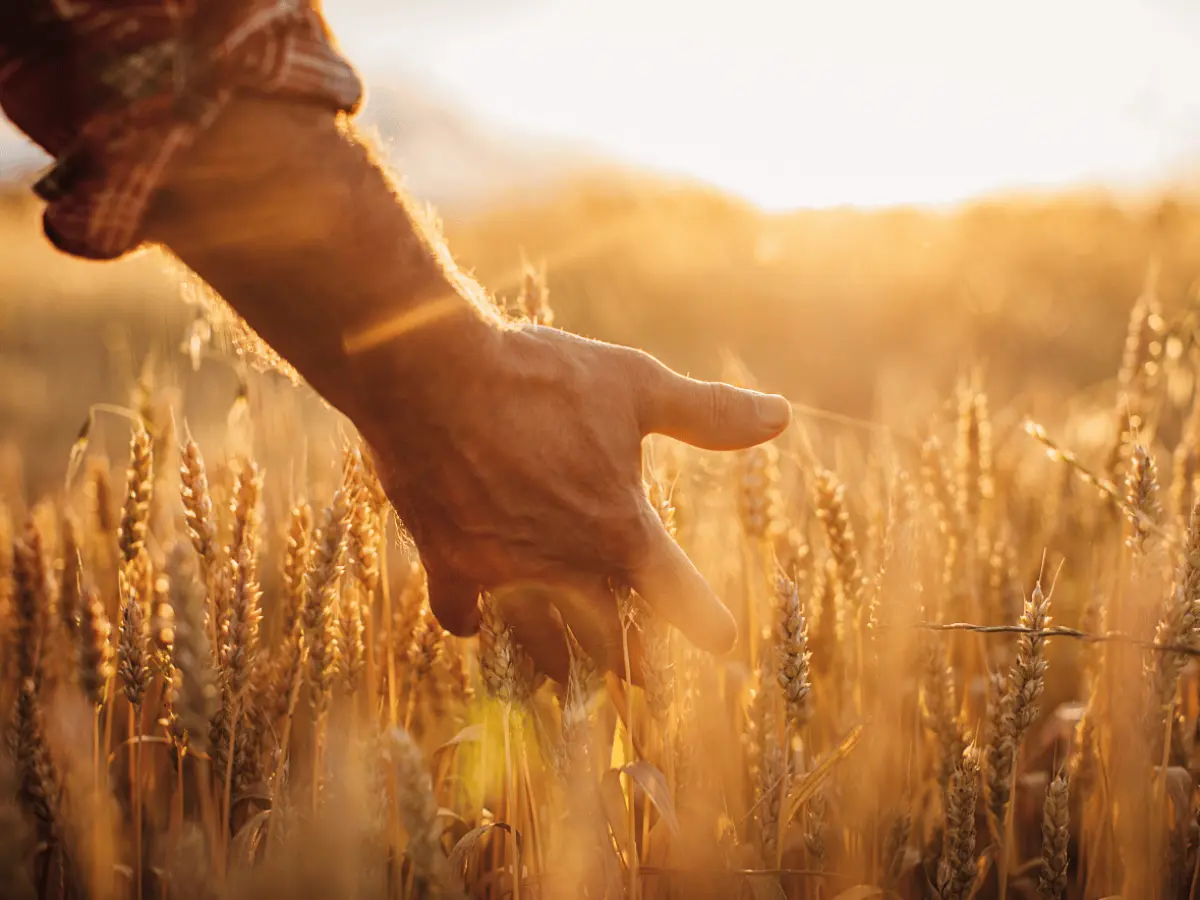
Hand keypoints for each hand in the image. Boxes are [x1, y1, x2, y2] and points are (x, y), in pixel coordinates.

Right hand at [356, 318, 790, 679]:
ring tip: (573, 680)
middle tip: (649, 682)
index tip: (723, 645)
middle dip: (635, 665)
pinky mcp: (450, 566)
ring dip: (563, 664)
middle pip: (611, 643)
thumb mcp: (636, 385)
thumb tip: (781, 415)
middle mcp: (567, 569)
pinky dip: (477, 622)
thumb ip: (708, 413)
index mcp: (622, 531)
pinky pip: (465, 617)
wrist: (435, 373)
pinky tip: (481, 619)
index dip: (705, 623)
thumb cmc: (542, 377)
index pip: (679, 597)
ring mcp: (505, 575)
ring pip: (542, 645)